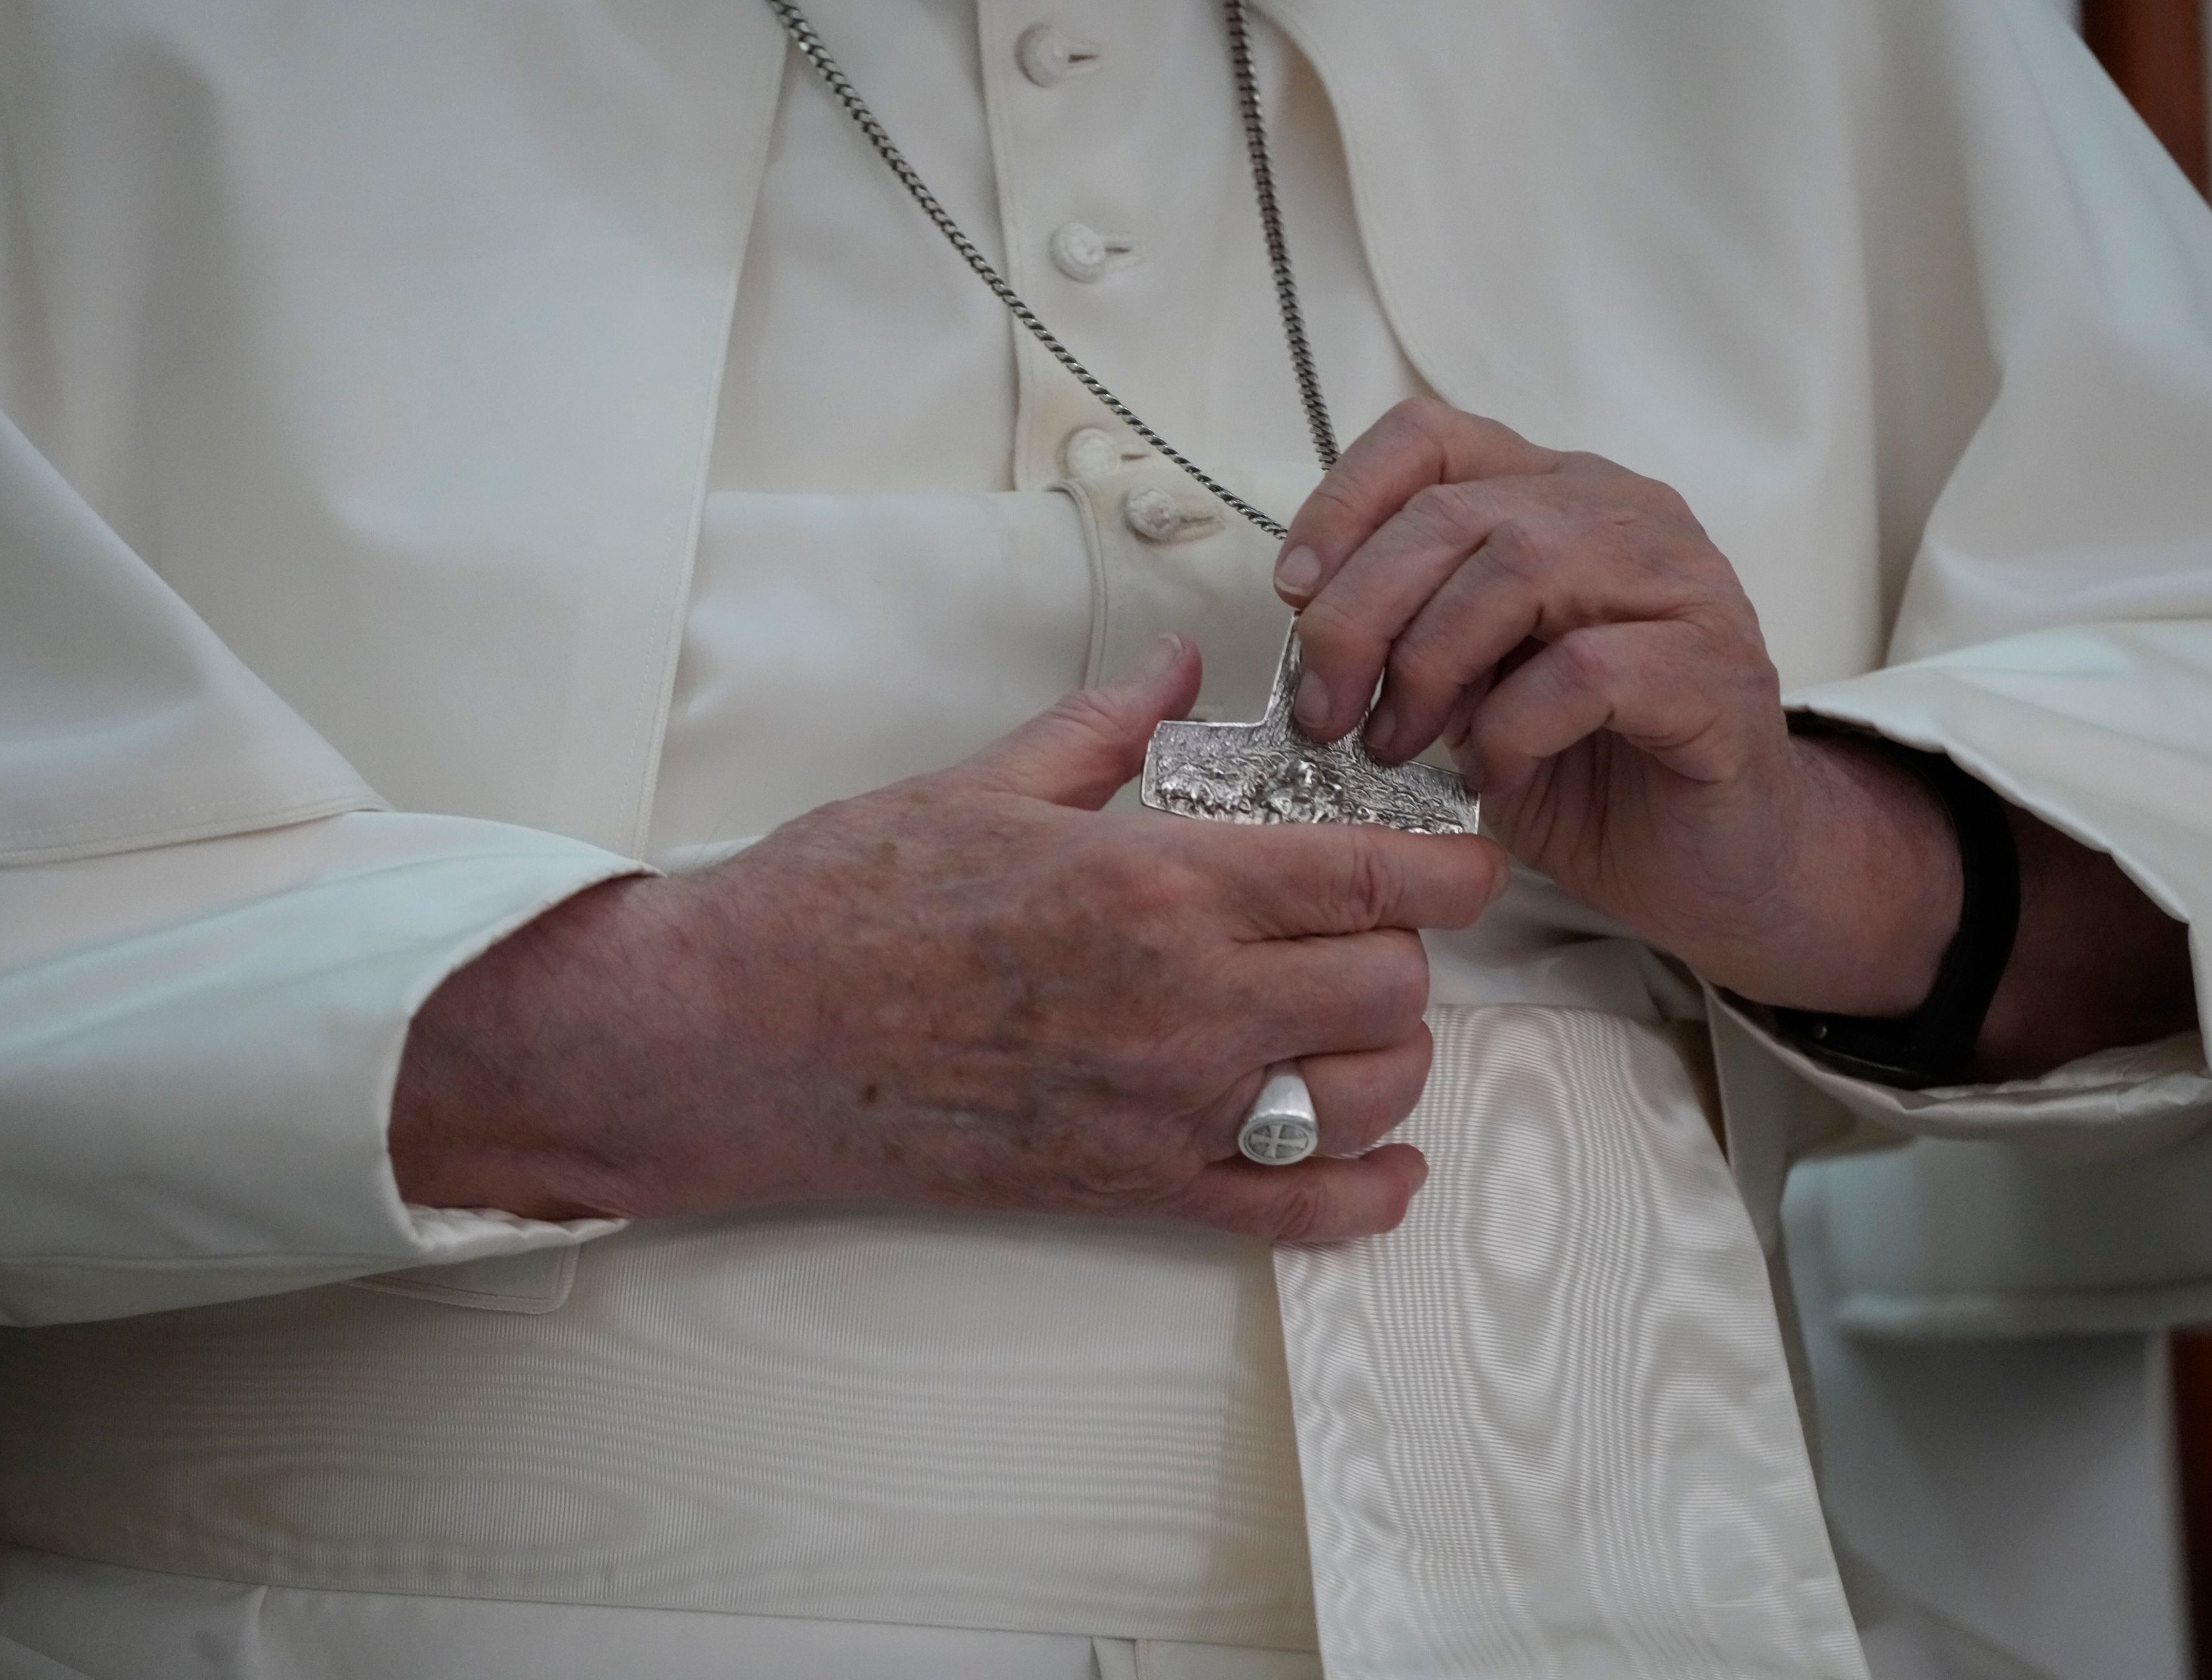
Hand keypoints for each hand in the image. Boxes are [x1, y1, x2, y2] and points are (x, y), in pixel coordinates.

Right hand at [392, 635, 1508, 1241]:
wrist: (744, 1035)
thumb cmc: (846, 904)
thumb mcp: (984, 783)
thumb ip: (1107, 725)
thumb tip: (1177, 666)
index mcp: (1157, 882)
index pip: (1371, 876)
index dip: (1450, 867)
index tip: (1467, 858)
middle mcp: (1184, 1000)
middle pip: (1394, 988)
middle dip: (1404, 953)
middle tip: (1366, 929)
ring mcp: (1164, 1108)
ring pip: (1367, 1096)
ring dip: (1386, 1058)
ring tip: (1353, 1023)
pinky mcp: (1131, 1188)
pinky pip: (1293, 1214)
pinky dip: (1360, 1195)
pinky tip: (1379, 1165)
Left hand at [1276, 398, 1960, 1015]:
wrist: (1710, 863)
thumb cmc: (1580, 768)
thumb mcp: (1464, 688)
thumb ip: (1407, 635)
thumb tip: (1312, 627)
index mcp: (1553, 494)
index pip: (1430, 436)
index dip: (1342, 503)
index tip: (1293, 594)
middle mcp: (1622, 513)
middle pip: (1455, 512)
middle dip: (1359, 614)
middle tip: (1321, 709)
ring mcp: (1681, 584)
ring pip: (1522, 570)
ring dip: (1427, 667)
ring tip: (1396, 747)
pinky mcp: (1715, 670)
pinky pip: (1588, 669)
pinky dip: (1511, 727)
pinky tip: (1488, 775)